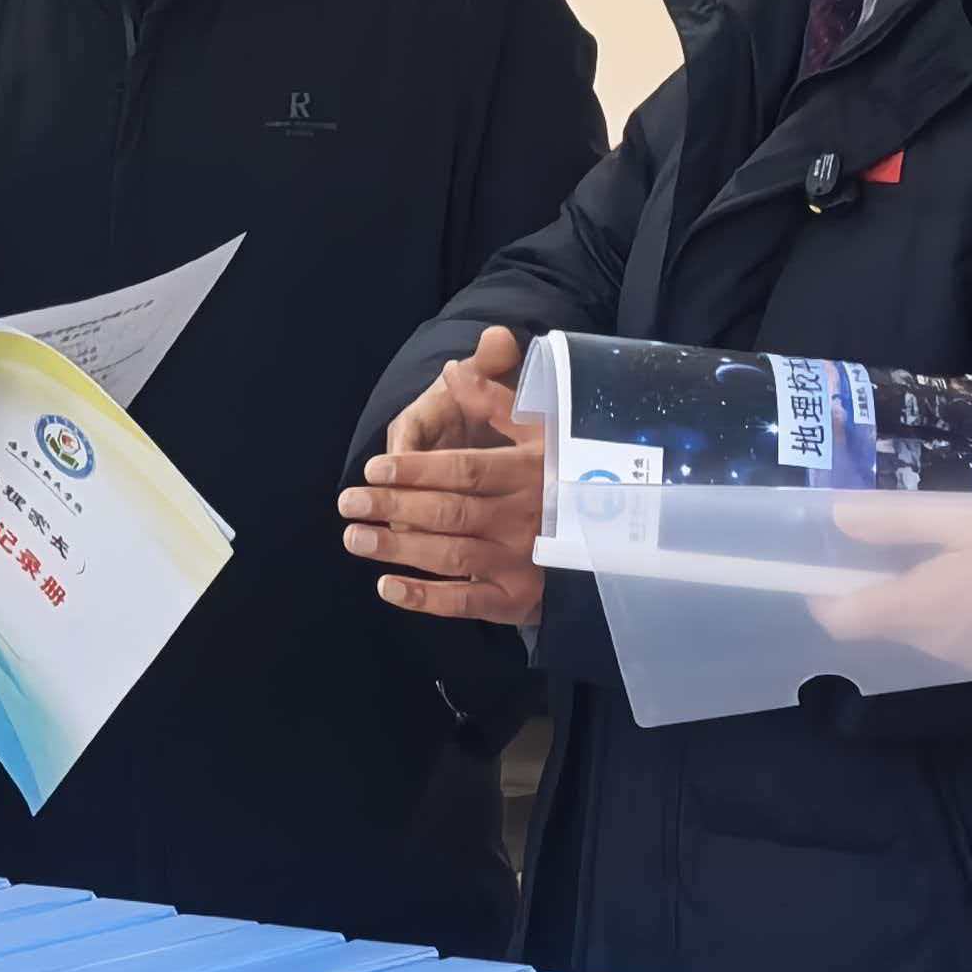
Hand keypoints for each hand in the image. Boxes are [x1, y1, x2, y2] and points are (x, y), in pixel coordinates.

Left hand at [341, 327, 546, 626]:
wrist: (622, 540)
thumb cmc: (569, 474)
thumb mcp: (544, 431)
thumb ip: (495, 401)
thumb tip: (453, 369)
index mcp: (529, 473)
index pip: (465, 470)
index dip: (417, 470)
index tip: (373, 468)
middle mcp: (524, 519)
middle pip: (449, 513)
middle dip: (394, 506)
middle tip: (349, 502)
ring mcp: (521, 563)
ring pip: (451, 556)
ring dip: (399, 548)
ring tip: (355, 538)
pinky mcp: (517, 600)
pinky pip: (466, 602)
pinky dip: (425, 599)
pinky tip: (386, 587)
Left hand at [804, 494, 971, 670]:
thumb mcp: (961, 517)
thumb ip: (896, 518)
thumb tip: (838, 518)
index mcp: (916, 608)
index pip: (841, 621)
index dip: (821, 595)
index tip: (824, 565)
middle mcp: (935, 643)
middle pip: (882, 621)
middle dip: (878, 584)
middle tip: (894, 539)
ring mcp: (969, 656)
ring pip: (922, 626)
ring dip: (920, 594)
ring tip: (944, 550)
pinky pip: (957, 633)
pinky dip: (953, 607)